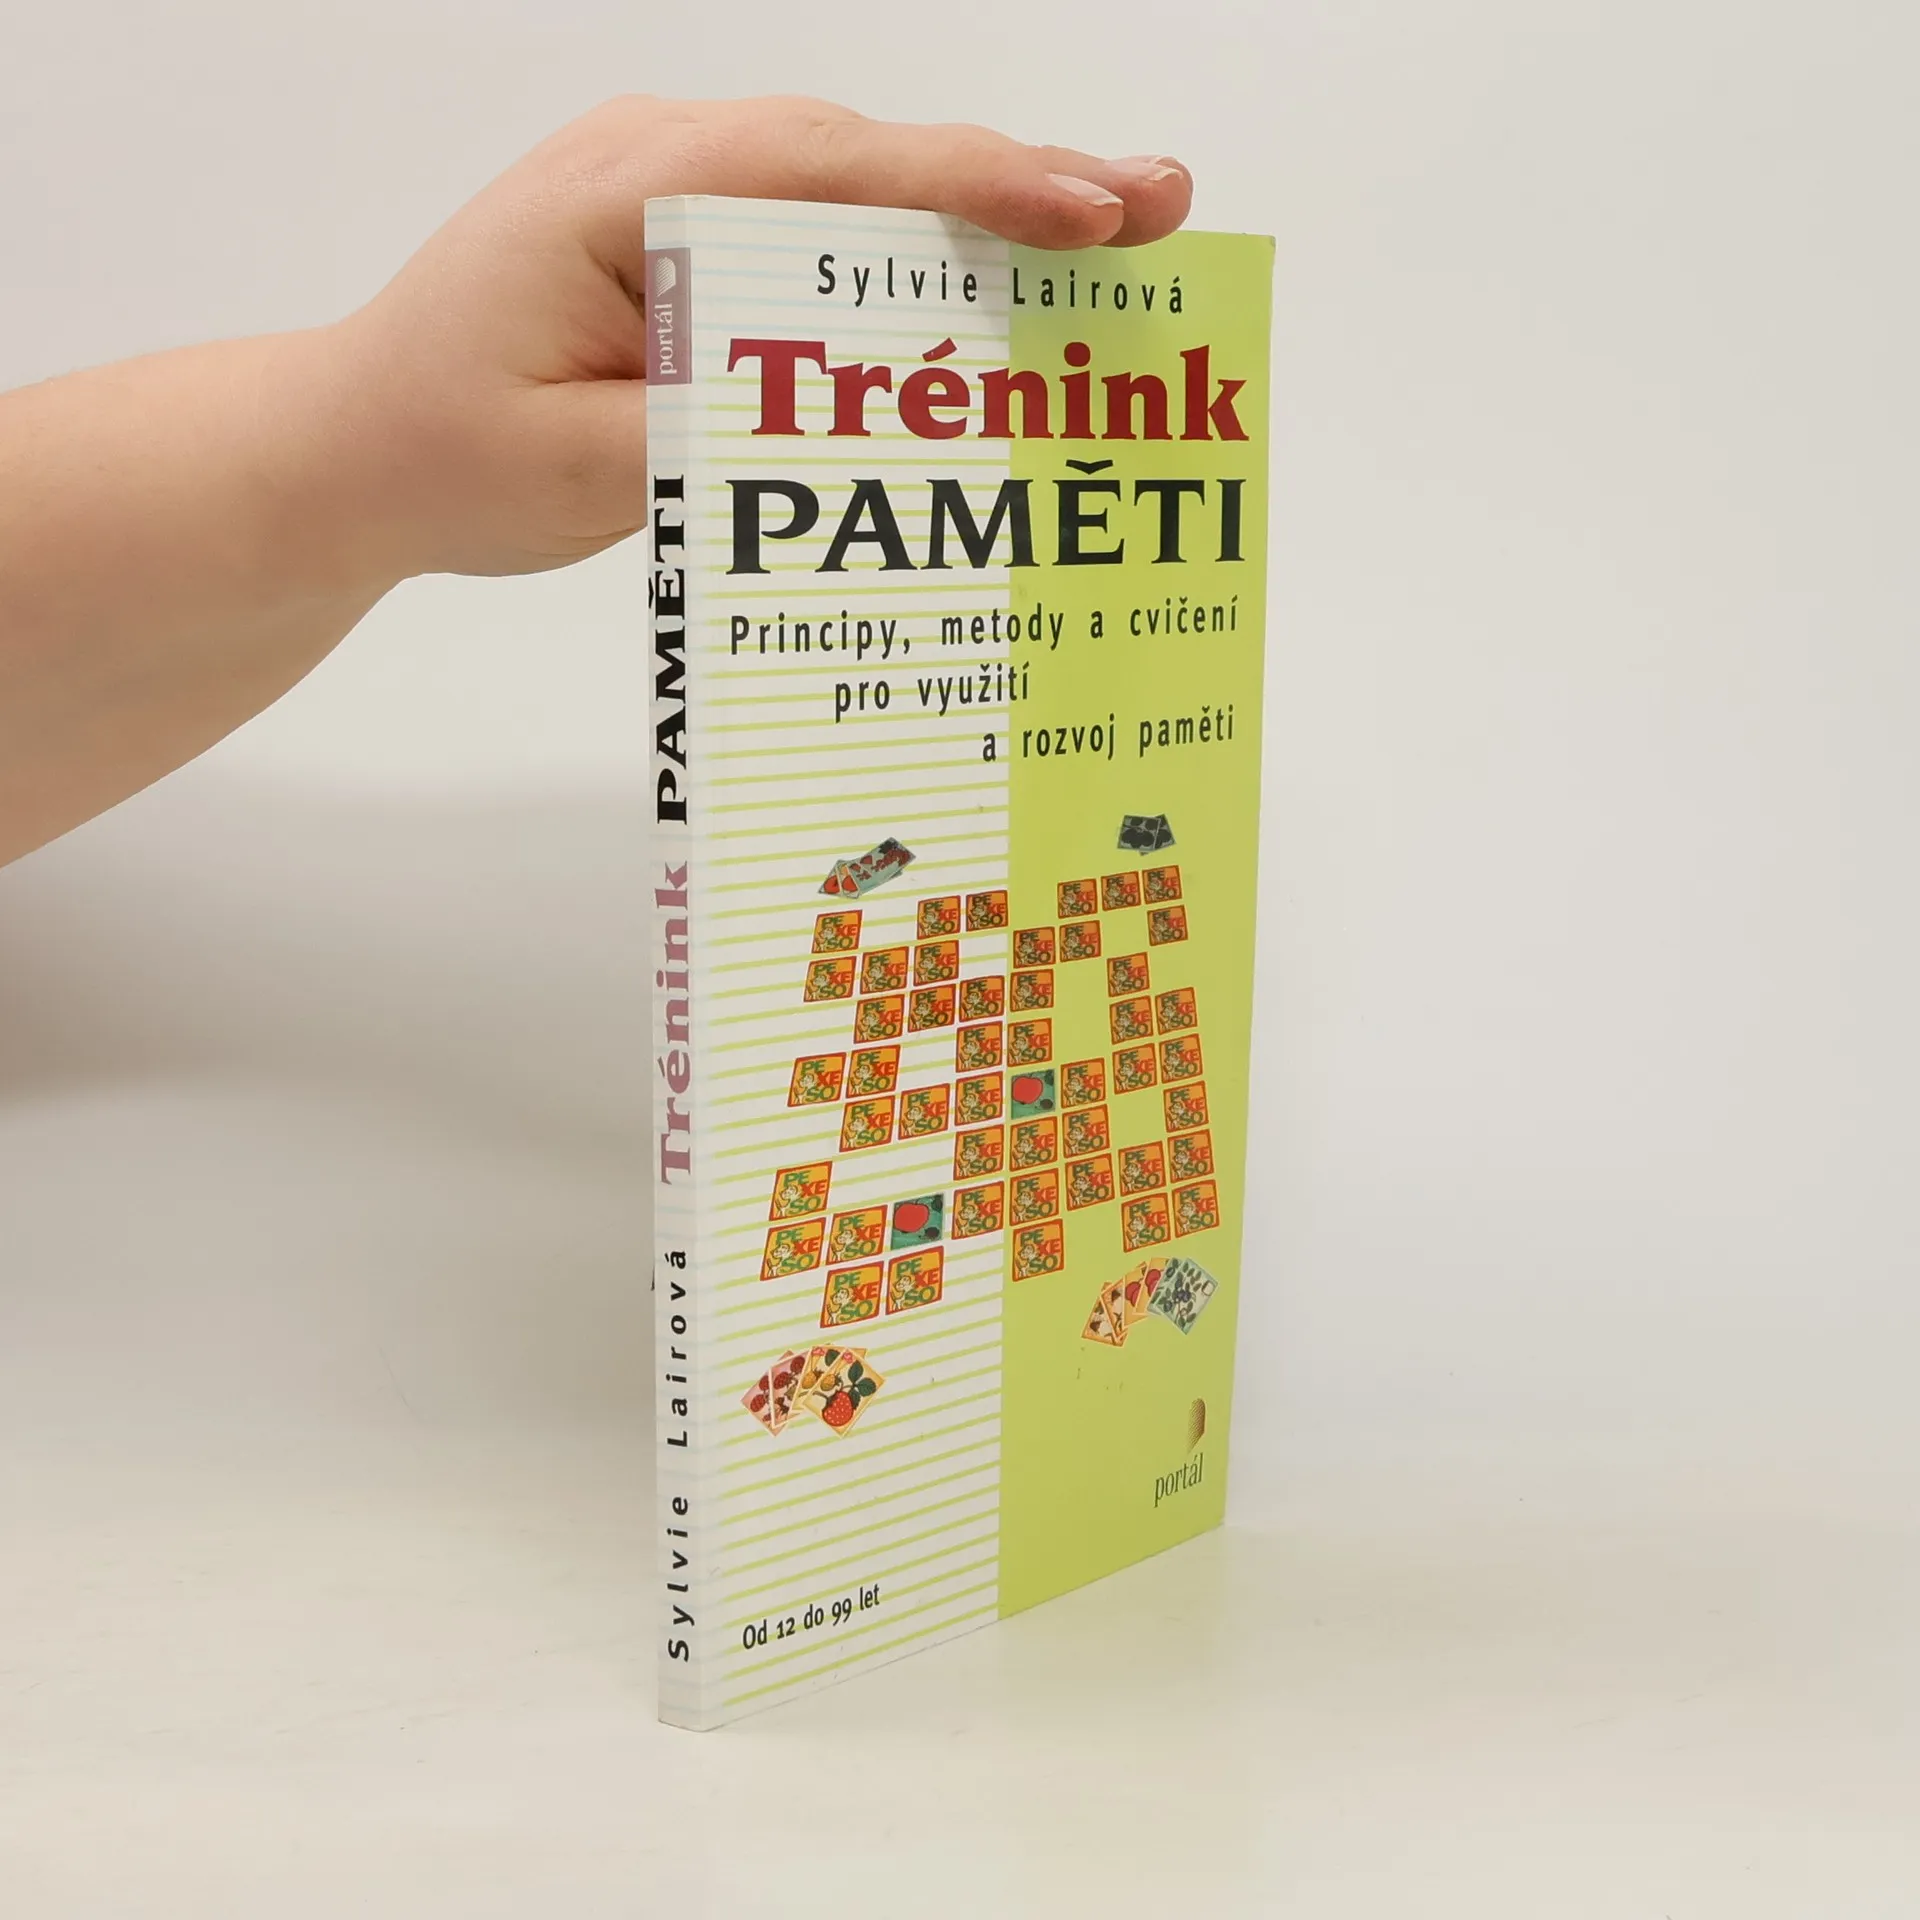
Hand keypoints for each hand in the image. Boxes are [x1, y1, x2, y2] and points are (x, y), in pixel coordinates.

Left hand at [334, 96, 1193, 579]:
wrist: (358, 443)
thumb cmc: (440, 447)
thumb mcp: (564, 469)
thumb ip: (699, 437)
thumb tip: (846, 420)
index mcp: (624, 192)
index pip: (824, 170)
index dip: (969, 188)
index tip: (1086, 208)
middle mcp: (663, 165)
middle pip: (868, 161)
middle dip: (1018, 185)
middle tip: (1155, 208)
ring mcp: (680, 196)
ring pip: (860, 193)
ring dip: (983, 221)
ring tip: (1112, 242)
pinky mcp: (696, 248)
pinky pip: (824, 239)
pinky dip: (916, 264)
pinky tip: (994, 294)